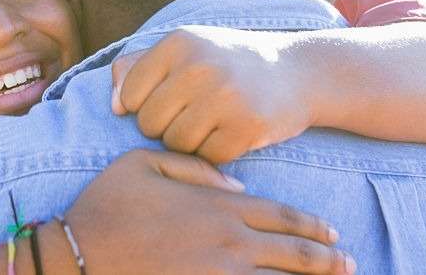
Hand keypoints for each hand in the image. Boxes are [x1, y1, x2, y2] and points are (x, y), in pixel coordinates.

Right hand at [65, 149, 354, 274]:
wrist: (78, 254)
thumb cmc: (107, 205)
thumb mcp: (144, 162)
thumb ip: (194, 165)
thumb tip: (236, 184)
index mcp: (216, 207)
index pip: (280, 215)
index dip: (311, 226)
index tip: (331, 234)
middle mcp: (229, 243)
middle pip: (294, 254)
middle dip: (326, 260)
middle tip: (348, 263)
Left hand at [112, 26, 313, 163]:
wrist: (299, 72)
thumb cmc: (227, 63)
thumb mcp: (184, 49)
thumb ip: (137, 67)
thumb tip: (113, 106)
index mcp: (178, 43)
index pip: (129, 94)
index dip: (144, 105)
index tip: (169, 100)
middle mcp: (199, 65)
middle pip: (149, 123)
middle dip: (164, 127)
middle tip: (192, 114)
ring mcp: (225, 96)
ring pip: (175, 143)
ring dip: (190, 142)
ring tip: (212, 122)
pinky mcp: (248, 126)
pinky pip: (207, 157)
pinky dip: (216, 153)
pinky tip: (231, 133)